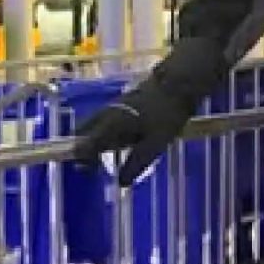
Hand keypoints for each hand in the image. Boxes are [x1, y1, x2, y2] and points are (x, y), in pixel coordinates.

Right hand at [70, 39, 226, 186]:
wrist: (180, 81)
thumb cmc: (166, 113)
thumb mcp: (154, 144)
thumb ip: (136, 163)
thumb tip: (121, 183)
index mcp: (109, 126)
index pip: (86, 146)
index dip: (84, 161)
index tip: (89, 173)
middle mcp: (106, 114)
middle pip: (84, 132)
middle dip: (84, 148)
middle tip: (92, 163)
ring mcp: (114, 105)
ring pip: (94, 124)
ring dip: (94, 138)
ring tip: (106, 152)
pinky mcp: (124, 100)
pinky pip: (106, 118)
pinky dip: (105, 130)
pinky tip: (121, 137)